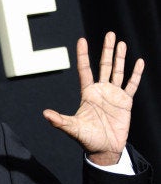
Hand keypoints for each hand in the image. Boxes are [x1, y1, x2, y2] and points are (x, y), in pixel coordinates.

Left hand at [43, 32, 144, 164]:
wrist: (104, 149)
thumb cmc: (86, 138)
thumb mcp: (72, 128)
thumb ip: (59, 120)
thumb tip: (45, 114)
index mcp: (87, 93)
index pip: (84, 69)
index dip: (83, 55)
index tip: (82, 39)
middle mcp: (100, 90)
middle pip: (104, 65)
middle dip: (106, 50)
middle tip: (110, 34)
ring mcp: (114, 95)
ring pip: (118, 71)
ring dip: (121, 57)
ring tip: (122, 43)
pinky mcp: (126, 102)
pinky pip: (131, 85)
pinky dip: (136, 74)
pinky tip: (139, 62)